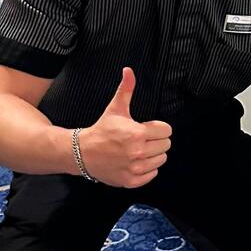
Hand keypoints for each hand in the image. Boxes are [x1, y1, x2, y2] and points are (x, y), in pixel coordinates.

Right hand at [78, 68, 172, 188]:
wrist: (82, 153)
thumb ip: (126, 89)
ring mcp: (135, 168)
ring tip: (138, 150)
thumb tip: (129, 70)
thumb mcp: (115, 109)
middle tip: (142, 139)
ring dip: (153, 155)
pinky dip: (147, 170)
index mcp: (137, 134)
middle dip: (156, 140)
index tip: (147, 127)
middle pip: (166, 146)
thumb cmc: (102, 130)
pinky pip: (152, 175)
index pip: (167, 130)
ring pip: (161, 160)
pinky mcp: (131, 181)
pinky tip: (135, 161)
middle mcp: (138, 152)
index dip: (158, 127)